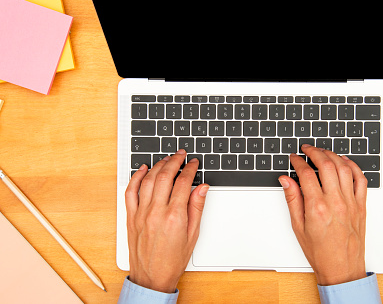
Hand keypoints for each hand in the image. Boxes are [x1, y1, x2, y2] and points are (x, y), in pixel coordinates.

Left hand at [124, 149, 208, 292]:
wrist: (151, 278)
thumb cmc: (172, 260)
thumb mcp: (193, 235)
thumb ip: (196, 208)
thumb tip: (201, 188)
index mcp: (174, 217)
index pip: (183, 183)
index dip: (190, 169)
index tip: (193, 163)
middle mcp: (156, 212)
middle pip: (164, 176)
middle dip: (174, 161)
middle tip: (181, 155)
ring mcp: (141, 213)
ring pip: (148, 180)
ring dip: (157, 165)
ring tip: (166, 159)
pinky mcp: (131, 217)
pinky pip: (130, 191)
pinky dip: (136, 177)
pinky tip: (142, 170)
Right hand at [278, 144, 366, 285]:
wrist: (342, 269)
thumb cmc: (320, 252)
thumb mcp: (298, 227)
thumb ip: (293, 200)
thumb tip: (286, 180)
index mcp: (317, 208)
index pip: (306, 174)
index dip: (298, 161)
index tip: (294, 158)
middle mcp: (336, 202)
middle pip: (326, 165)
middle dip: (315, 152)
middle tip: (307, 149)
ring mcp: (351, 203)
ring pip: (344, 168)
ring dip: (332, 156)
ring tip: (323, 152)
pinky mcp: (361, 205)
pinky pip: (360, 179)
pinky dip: (353, 166)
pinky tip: (345, 162)